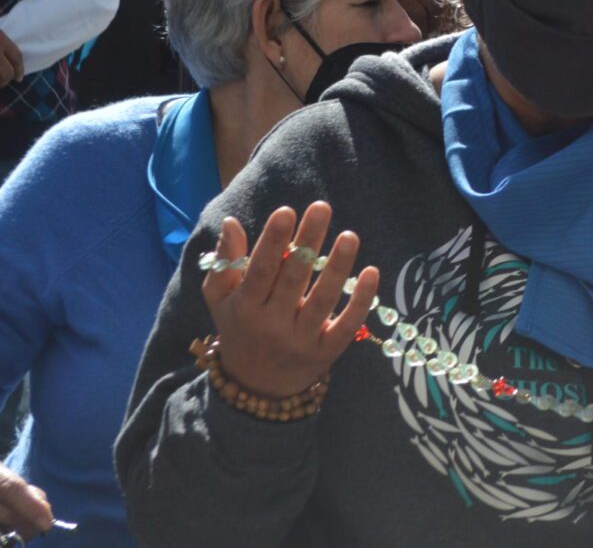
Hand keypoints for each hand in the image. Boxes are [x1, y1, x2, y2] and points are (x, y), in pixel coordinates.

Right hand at [0, 459, 54, 538]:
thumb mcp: (10, 484)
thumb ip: (31, 495)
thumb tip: (44, 513)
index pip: (12, 488)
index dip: (31, 506)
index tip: (47, 522)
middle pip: (1, 509)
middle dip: (23, 523)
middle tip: (36, 531)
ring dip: (8, 533)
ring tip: (19, 534)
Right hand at [202, 202, 378, 399]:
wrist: (256, 386)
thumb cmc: (239, 327)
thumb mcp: (220, 298)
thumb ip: (225, 262)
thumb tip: (231, 222)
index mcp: (245, 307)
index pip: (260, 270)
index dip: (273, 241)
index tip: (287, 210)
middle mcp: (272, 324)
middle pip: (293, 278)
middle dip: (308, 242)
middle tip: (322, 207)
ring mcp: (301, 339)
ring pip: (322, 300)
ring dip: (338, 267)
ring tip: (349, 235)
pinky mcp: (327, 351)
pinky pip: (347, 325)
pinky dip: (361, 301)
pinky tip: (372, 271)